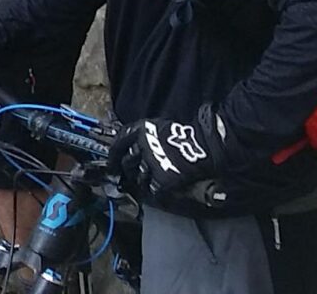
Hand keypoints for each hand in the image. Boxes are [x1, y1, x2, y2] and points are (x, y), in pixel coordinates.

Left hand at [112, 103, 236, 203]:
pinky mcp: (161, 178)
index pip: (119, 143)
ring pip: (139, 177)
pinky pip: (152, 188)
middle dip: (128, 171)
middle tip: (130, 177)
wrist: (205, 146)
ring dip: (143, 180)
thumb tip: (135, 147)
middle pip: (127, 163)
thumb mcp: (161, 127)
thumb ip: (146, 137)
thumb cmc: (187, 135)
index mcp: (141, 130)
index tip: (111, 166)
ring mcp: (151, 163)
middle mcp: (142, 146)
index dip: (113, 157)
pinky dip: (155, 189)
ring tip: (153, 179)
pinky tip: (161, 187)